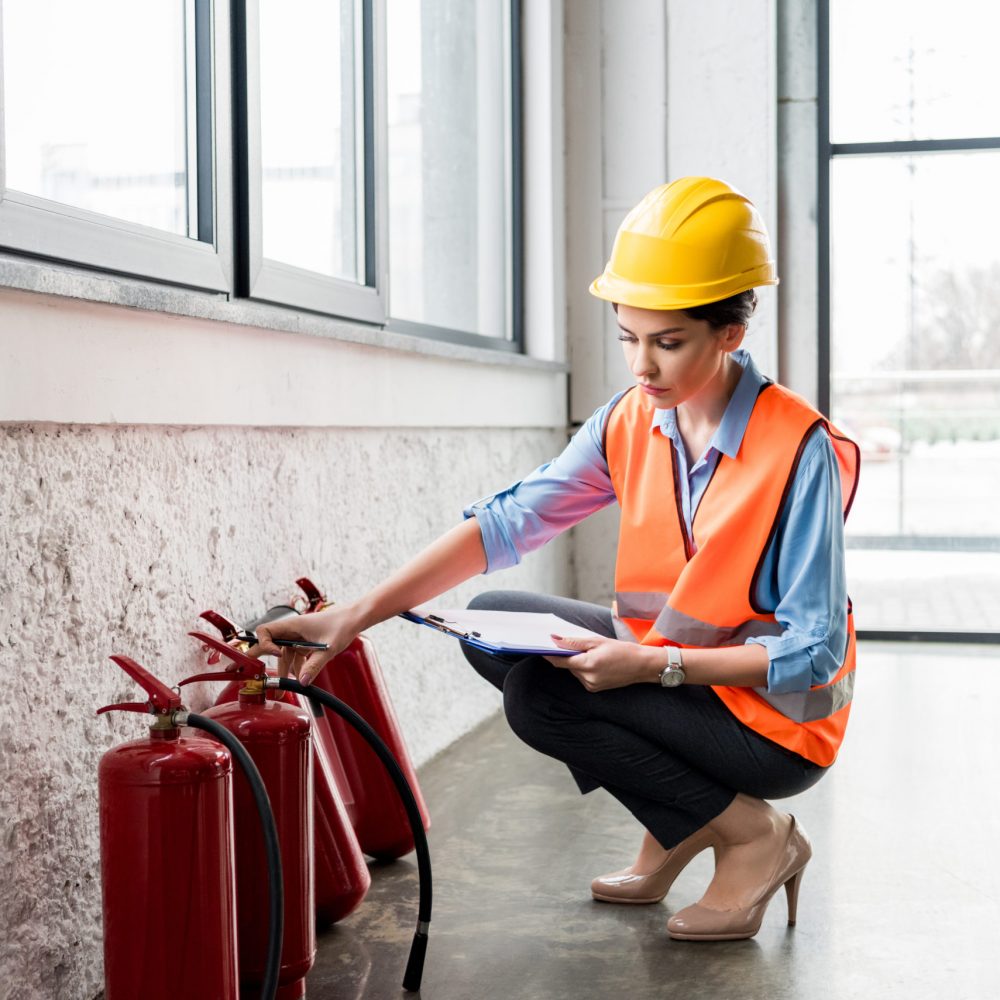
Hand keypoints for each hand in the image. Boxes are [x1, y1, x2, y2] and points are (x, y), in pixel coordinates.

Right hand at [248, 605, 362, 684]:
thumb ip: (314, 665)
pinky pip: (295, 657)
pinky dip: (295, 668)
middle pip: (270, 646)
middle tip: (252, 676)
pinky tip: (300, 679)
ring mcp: (298, 637)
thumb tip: (302, 681)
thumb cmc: (341, 625)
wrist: (354, 619)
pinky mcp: (305, 643)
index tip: (277, 655)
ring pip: (284, 655)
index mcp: (292, 624)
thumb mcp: (328, 648)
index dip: (264, 644)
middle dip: (262, 661)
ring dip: (282, 671)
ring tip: (281, 689)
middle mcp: (292, 630)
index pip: (264, 631)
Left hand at [542, 634, 655, 691]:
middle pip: (568, 665)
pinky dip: (584, 668)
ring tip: (591, 652)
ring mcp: (591, 686)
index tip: (540, 647)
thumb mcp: (598, 641)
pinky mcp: (594, 689)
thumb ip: (574, 641)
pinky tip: (595, 661)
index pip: (560, 661)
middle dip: (567, 655)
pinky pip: (582, 676)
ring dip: (576, 661)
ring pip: (574, 671)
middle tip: (572, 643)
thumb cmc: (621, 650)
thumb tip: (555, 639)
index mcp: (588, 665)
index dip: (549, 654)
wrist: (641, 666)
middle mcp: (588, 678)